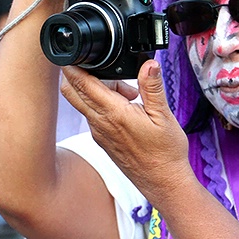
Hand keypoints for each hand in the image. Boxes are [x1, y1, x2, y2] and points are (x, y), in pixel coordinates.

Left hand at [60, 60, 190, 203]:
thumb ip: (152, 87)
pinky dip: (102, 104)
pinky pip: (93, 115)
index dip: (74, 66)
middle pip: (72, 92)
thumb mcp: (164, 115)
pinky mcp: (102, 141)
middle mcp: (100, 123)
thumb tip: (148, 64)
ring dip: (95, 90)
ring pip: (83, 103)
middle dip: (78, 75)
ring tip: (127, 91)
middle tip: (101, 67)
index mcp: (113, 113)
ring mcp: (99, 133)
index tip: (76, 54)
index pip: (82, 84)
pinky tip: (126, 106)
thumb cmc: (165, 153)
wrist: (164, 184)